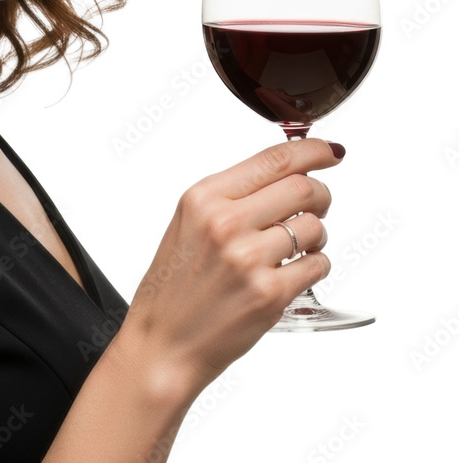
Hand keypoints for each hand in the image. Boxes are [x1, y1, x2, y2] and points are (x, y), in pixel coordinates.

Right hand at [116, 137, 342, 394]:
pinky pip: (318, 265)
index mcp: (203, 197)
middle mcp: (225, 222)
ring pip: (315, 228)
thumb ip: (232, 196)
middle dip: (321, 195)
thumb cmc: (174, 286)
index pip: (273, 159)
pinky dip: (314, 267)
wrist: (163, 342)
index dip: (311, 151)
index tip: (329, 150)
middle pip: (303, 188)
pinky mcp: (269, 294)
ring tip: (294, 250)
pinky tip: (291, 273)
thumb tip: (285, 174)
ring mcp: (248, 258)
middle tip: (317, 206)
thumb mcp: (189, 222)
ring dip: (316, 237)